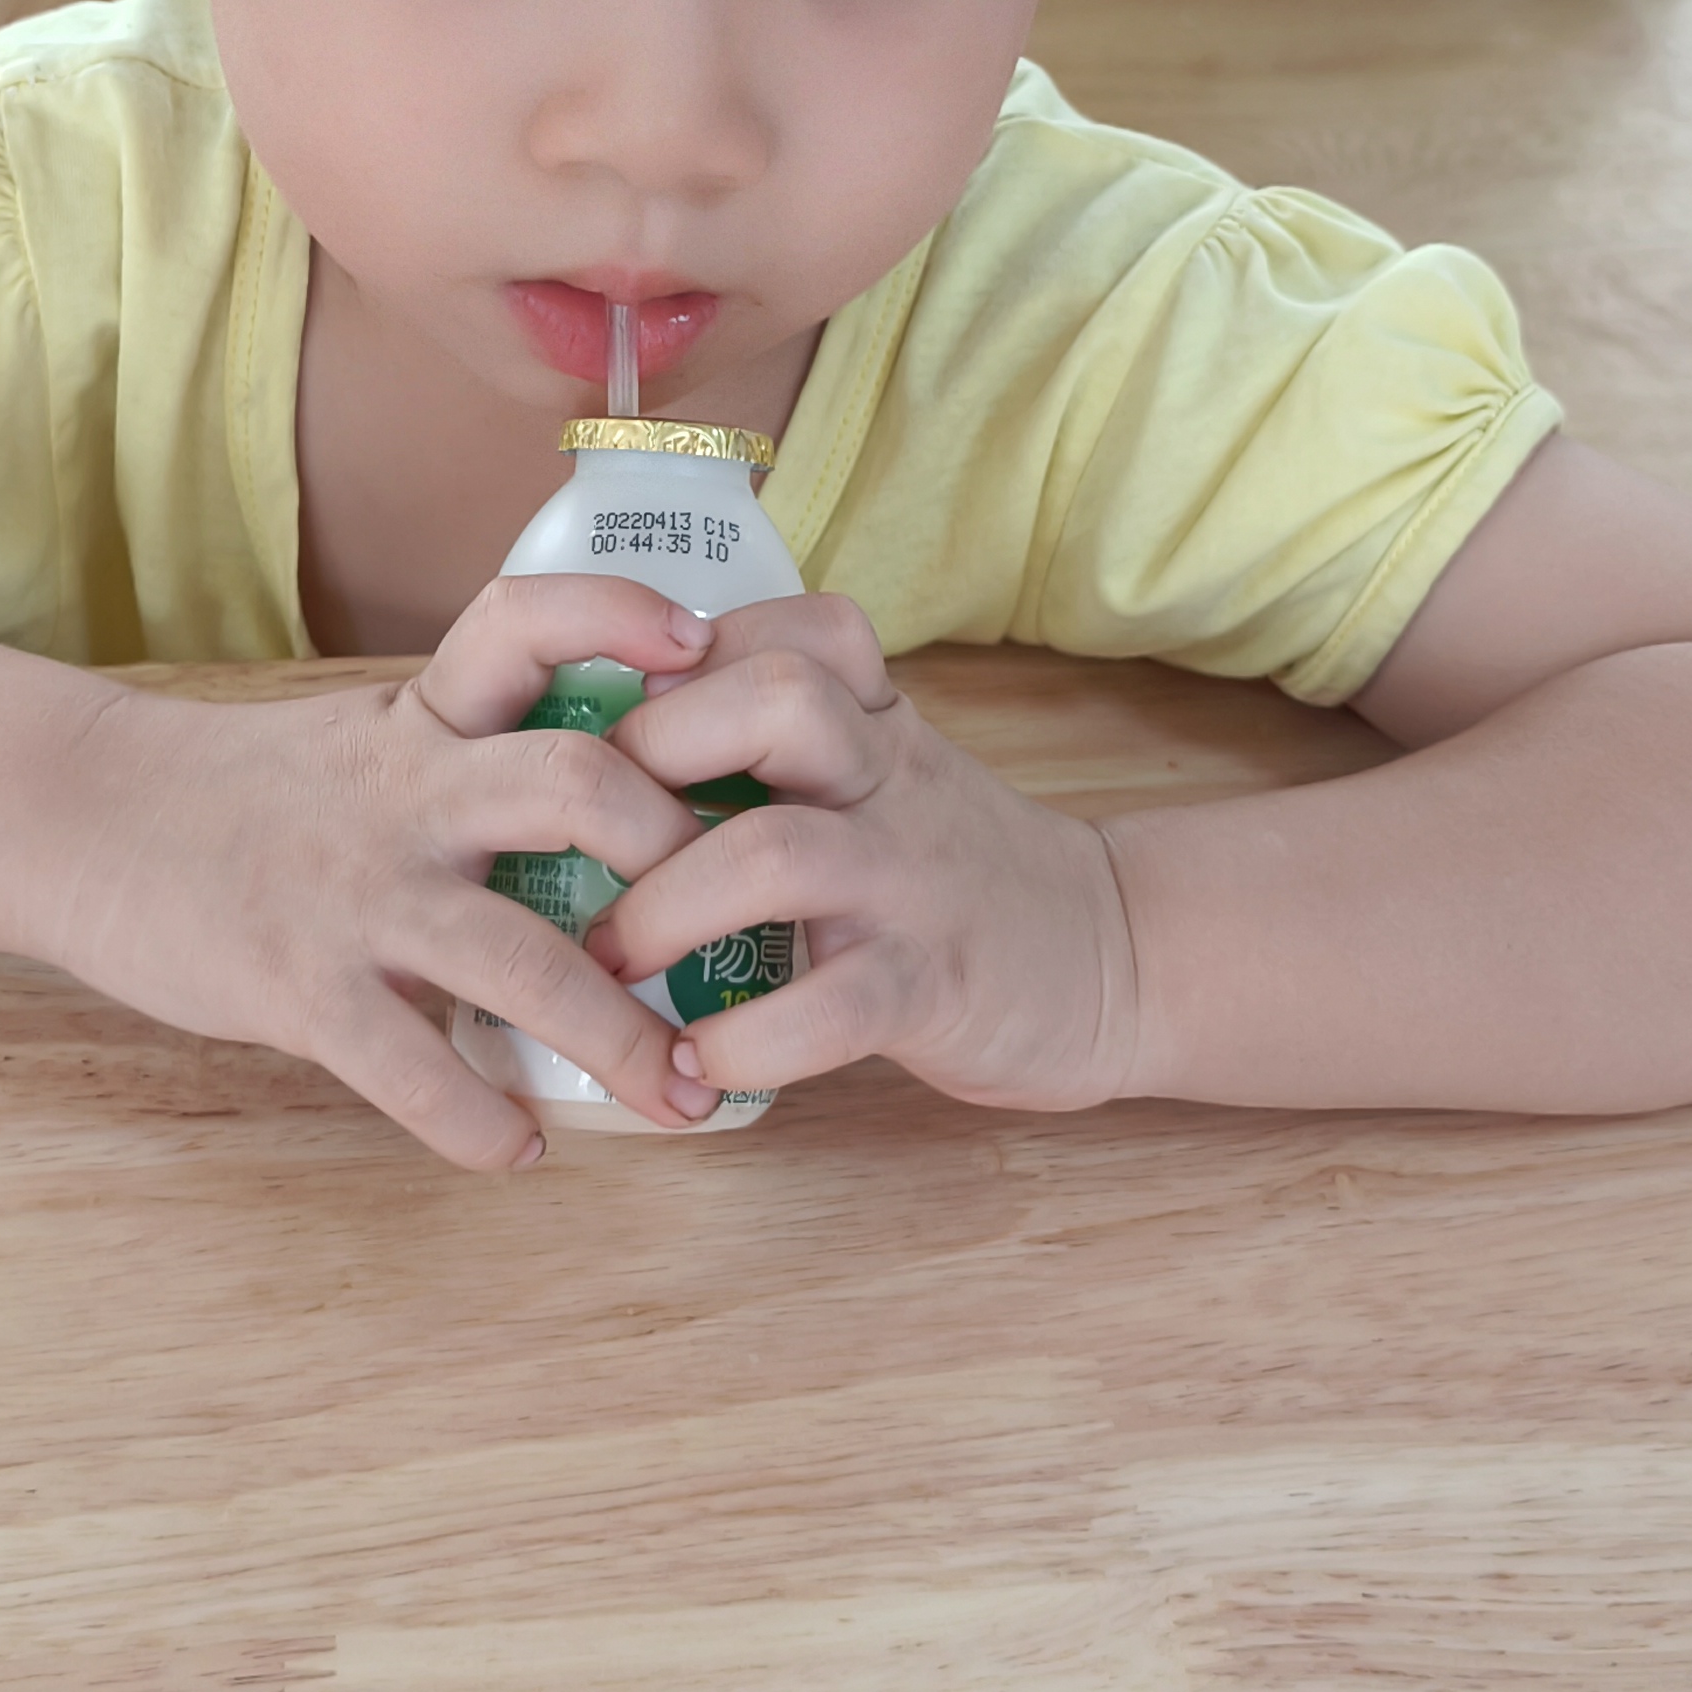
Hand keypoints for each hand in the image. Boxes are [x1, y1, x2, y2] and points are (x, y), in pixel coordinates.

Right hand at [41, 578, 720, 1170]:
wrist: (83, 825)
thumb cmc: (247, 793)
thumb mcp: (371, 742)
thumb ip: (478, 760)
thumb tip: (625, 800)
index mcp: (426, 720)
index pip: (528, 622)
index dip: (622, 620)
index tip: (707, 650)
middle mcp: (406, 793)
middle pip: (576, 783)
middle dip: (680, 861)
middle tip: (745, 925)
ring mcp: (357, 893)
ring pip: (526, 956)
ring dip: (625, 1039)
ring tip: (688, 1100)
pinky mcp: (300, 988)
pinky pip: (415, 1069)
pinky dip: (483, 1123)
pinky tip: (523, 1148)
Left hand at [582, 598, 1140, 1113]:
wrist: (1112, 956)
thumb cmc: (951, 864)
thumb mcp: (883, 766)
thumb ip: (781, 737)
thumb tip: (604, 739)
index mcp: (873, 721)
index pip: (789, 629)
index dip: (684, 650)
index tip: (613, 705)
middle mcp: (890, 779)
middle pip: (776, 700)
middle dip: (653, 753)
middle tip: (580, 828)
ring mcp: (912, 880)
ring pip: (777, 852)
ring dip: (665, 907)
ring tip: (607, 958)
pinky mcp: (932, 985)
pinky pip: (830, 1007)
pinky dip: (748, 1040)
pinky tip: (698, 1062)